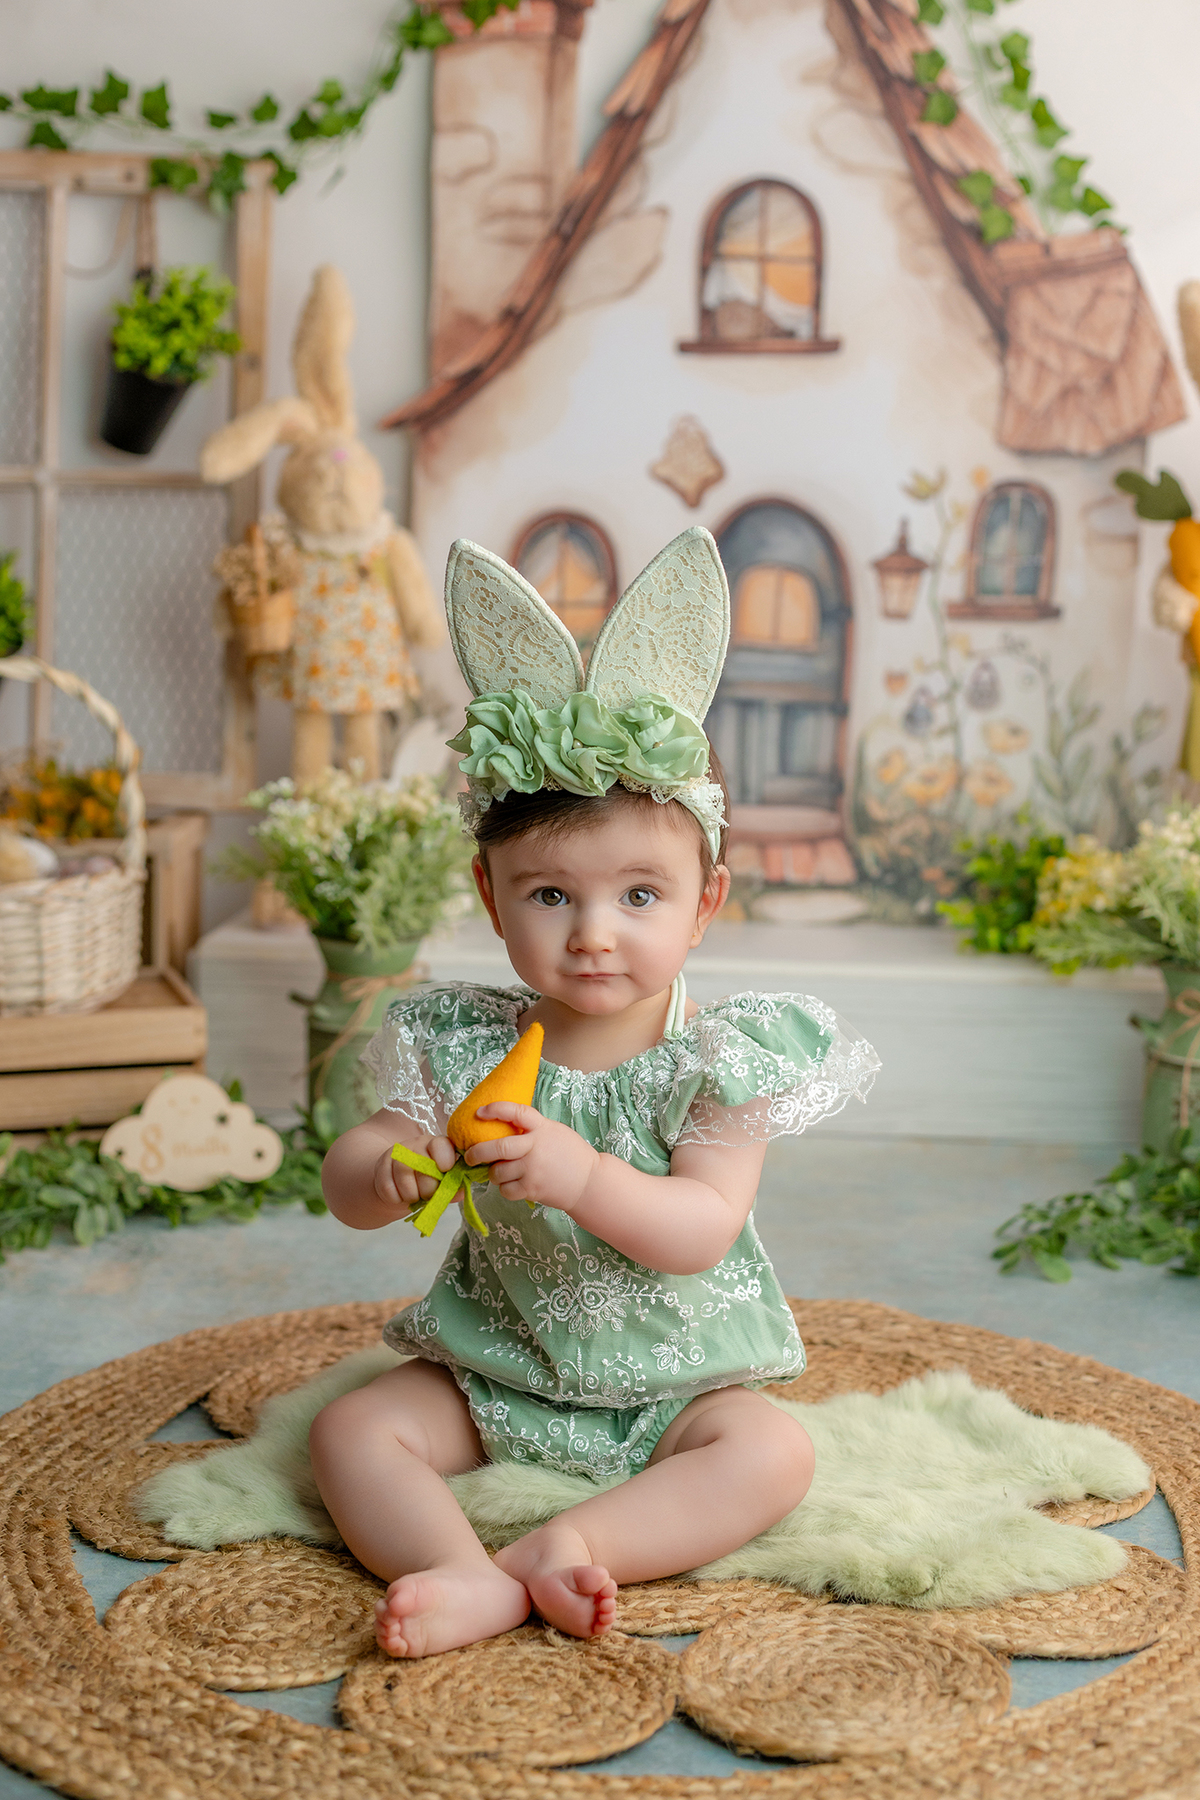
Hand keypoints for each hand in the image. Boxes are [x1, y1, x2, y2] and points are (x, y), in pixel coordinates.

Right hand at [375, 1135, 456, 1210]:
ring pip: (404, 1178)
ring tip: (415, 1196)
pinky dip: (396, 1198)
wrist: (399, 1182)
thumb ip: (454, 1187)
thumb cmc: (428, 1181)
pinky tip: (400, 1195)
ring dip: (412, 1195)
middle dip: (428, 1189)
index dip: (445, 1160)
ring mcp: (397, 1154)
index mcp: (437, 1145)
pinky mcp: (381, 1166)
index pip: (441, 1145)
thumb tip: (460, 1191)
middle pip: (424, 1167)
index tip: (445, 1172)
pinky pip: (388, 1188)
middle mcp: (417, 1144)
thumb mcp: (444, 1182)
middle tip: (429, 1194)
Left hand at [464, 1104, 598, 1211]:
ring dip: (493, 1174)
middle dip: (477, 1152)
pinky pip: (506, 1190)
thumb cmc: (570, 1154)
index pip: (516, 1112)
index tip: (479, 1112)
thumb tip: (502, 1126)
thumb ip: (532, 1128)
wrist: (589, 1182)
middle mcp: (536, 1147)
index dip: (495, 1109)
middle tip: (470, 1156)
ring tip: (498, 1173)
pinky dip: (504, 1189)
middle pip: (498, 1147)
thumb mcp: (554, 1132)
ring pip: (498, 1172)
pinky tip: (511, 1185)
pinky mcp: (533, 1189)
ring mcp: (534, 1169)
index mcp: (542, 1128)